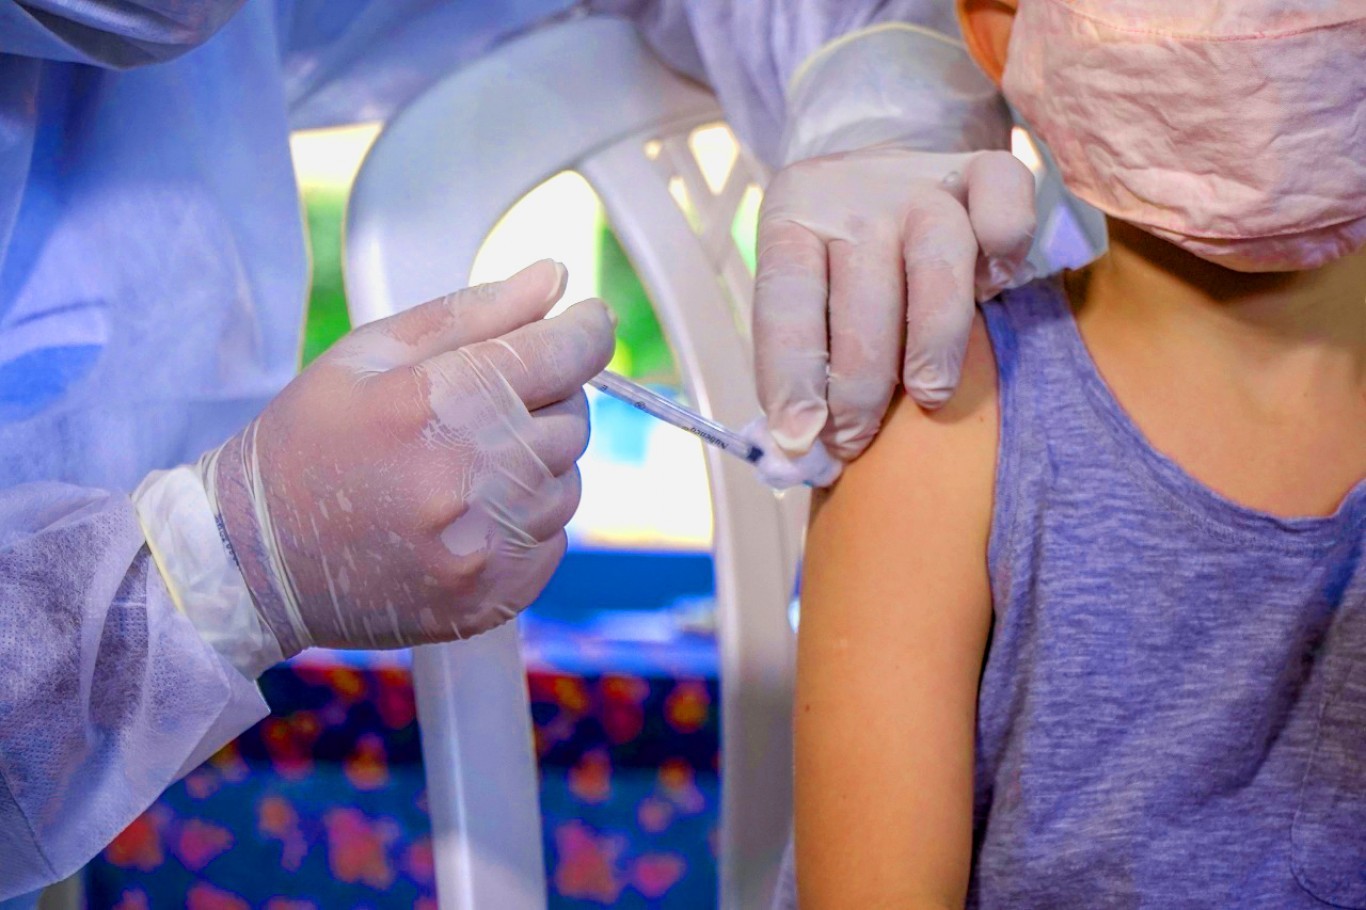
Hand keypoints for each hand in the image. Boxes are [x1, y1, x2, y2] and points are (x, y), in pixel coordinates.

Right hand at [203, 260, 614, 653]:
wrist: (253, 559)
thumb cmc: (309, 442)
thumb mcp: (371, 353)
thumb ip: (473, 312)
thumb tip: (556, 278)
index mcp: (438, 403)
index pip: (561, 354)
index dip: (586, 330)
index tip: (587, 322)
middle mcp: (470, 480)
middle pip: (573, 419)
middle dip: (547, 400)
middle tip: (488, 406)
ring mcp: (483, 550)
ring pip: (568, 484)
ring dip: (536, 465)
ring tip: (465, 466)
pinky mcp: (491, 599)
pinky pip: (552, 542)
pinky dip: (526, 522)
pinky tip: (466, 515)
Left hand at [753, 146, 1034, 459]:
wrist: (878, 176)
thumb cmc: (834, 265)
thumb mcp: (799, 297)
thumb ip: (797, 365)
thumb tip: (797, 450)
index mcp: (792, 215)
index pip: (786, 297)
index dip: (791, 373)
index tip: (799, 437)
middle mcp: (854, 193)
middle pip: (862, 294)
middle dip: (858, 385)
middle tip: (857, 439)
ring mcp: (922, 181)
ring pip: (937, 258)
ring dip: (933, 339)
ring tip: (928, 395)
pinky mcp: (984, 169)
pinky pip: (1006, 200)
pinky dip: (1006, 244)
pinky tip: (994, 289)